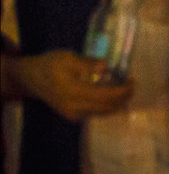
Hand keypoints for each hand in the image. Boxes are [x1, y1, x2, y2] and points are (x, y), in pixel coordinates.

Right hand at [10, 50, 133, 120]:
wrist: (30, 78)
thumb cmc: (49, 64)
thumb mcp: (67, 57)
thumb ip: (87, 63)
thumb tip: (105, 66)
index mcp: (72, 91)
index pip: (105, 95)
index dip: (122, 90)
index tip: (132, 80)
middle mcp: (73, 106)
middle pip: (107, 107)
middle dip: (124, 98)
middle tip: (132, 85)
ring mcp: (72, 114)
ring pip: (102, 113)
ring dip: (117, 103)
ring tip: (125, 90)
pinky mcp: (71, 116)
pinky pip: (95, 113)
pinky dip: (107, 106)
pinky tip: (113, 97)